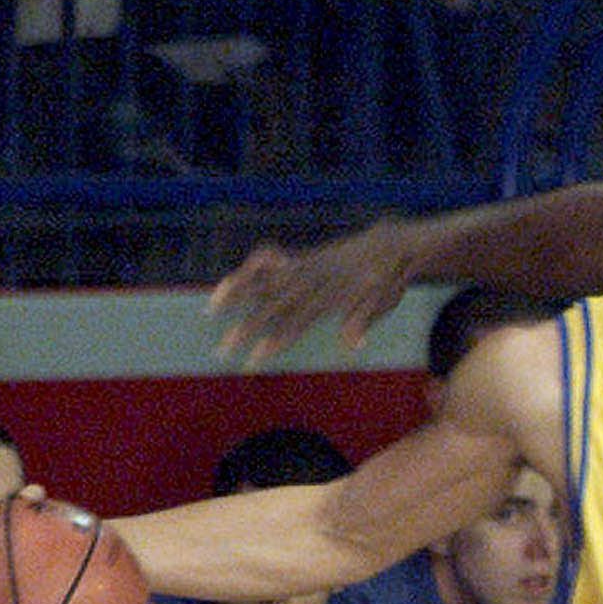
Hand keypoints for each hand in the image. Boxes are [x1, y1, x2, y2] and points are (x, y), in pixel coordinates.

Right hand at [209, 219, 419, 363]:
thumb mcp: (383, 302)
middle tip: (224, 350)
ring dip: (236, 294)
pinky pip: (267, 261)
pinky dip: (247, 271)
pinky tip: (228, 287)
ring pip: (262, 279)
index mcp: (330, 294)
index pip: (297, 322)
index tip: (256, 359)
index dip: (276, 340)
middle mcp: (311, 278)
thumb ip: (363, 320)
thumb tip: (354, 345)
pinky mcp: (300, 258)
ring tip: (212, 309)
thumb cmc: (388, 281)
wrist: (390, 244)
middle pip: (272, 305)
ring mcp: (303, 265)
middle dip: (247, 328)